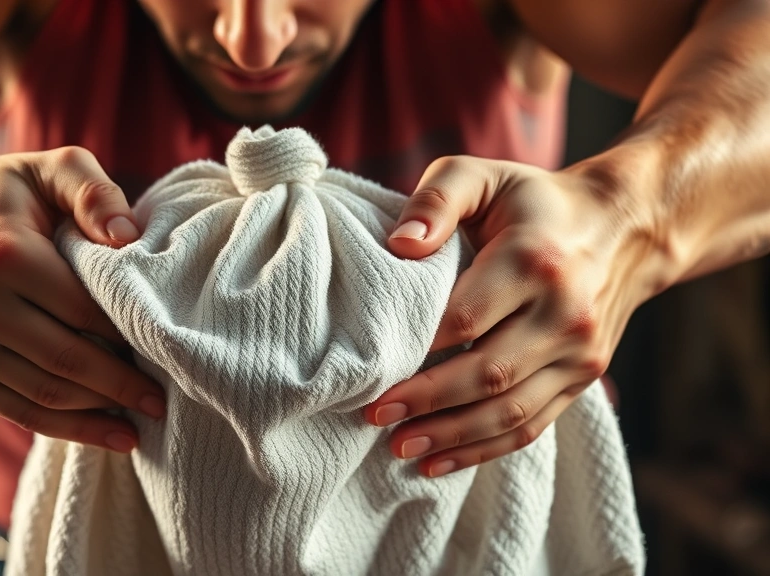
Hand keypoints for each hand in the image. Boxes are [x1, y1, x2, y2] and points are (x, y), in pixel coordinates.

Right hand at [0, 146, 164, 451]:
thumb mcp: (49, 168)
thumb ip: (94, 192)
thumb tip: (129, 238)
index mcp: (5, 258)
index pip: (88, 313)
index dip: (132, 337)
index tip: (172, 351)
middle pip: (69, 362)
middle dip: (123, 387)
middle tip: (163, 402)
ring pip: (46, 394)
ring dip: (98, 415)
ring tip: (140, 425)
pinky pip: (18, 409)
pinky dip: (64, 426)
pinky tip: (102, 431)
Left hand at [363, 155, 654, 475]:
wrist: (622, 227)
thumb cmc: (533, 201)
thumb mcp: (482, 175)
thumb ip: (437, 200)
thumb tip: (400, 246)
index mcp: (534, 260)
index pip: (466, 317)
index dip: (417, 347)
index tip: (371, 366)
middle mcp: (565, 312)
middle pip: (487, 373)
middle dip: (426, 401)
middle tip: (373, 415)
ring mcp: (580, 352)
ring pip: (509, 410)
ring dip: (451, 435)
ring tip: (397, 446)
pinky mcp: (583, 377)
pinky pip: (532, 425)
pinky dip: (484, 449)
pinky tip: (438, 460)